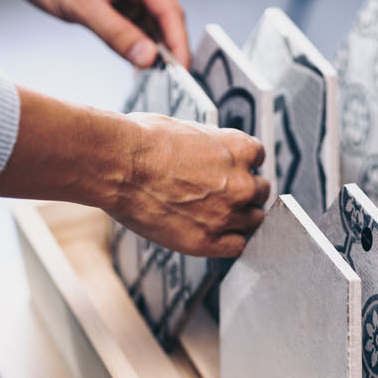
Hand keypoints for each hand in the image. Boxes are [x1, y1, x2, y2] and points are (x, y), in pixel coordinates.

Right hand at [0, 89, 268, 257]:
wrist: (117, 164)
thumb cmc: (143, 141)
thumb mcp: (188, 130)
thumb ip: (213, 148)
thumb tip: (215, 156)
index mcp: (240, 149)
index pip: (259, 159)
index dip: (242, 165)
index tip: (229, 169)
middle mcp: (242, 183)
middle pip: (260, 192)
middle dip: (244, 191)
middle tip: (222, 193)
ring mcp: (227, 215)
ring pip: (254, 220)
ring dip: (240, 217)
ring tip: (215, 213)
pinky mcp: (208, 241)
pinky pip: (237, 246)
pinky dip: (229, 242)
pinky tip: (214, 234)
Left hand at [10, 0, 188, 68]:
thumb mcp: (78, 2)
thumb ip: (115, 32)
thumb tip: (147, 58)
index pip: (169, 8)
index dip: (178, 42)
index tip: (180, 71)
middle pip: (166, 14)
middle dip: (168, 46)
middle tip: (166, 79)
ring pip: (153, 18)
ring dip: (152, 44)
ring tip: (147, 71)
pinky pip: (138, 17)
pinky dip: (138, 37)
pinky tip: (135, 55)